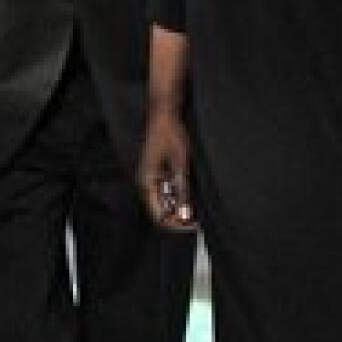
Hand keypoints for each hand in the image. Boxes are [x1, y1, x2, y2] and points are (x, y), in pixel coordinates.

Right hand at [138, 107, 196, 231]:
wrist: (164, 114)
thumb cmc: (170, 135)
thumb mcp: (180, 164)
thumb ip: (182, 189)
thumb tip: (185, 212)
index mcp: (146, 183)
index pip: (158, 216)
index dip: (175, 224)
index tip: (191, 226)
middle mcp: (145, 184)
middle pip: (159, 211)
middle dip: (177, 218)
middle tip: (196, 221)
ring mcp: (151, 178)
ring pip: (163, 203)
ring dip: (178, 208)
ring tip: (195, 211)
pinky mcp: (157, 173)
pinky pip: (166, 192)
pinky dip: (177, 197)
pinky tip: (190, 198)